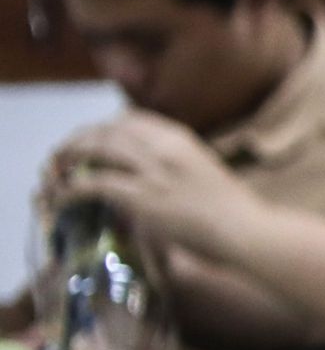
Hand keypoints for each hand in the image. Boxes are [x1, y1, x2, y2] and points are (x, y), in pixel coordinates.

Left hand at [49, 112, 263, 265]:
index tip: (92, 142)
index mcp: (179, 138)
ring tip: (55, 171)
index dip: (104, 128)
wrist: (245, 229)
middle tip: (63, 157)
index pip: (131, 119)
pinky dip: (70, 189)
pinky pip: (93, 184)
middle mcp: (162, 146)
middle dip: (78, 140)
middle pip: (107, 130)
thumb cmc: (233, 210)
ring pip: (95, 149)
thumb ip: (175, 168)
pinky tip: (60, 197)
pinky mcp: (141, 195)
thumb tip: (148, 179)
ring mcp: (152, 170)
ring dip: (68, 158)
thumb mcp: (202, 174)